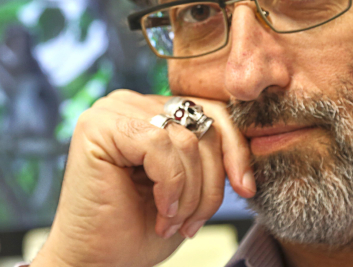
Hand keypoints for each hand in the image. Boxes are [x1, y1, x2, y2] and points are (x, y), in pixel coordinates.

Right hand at [31, 90, 254, 266]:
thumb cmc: (140, 230)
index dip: (235, 150)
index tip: (246, 190)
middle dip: (211, 181)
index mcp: (152, 111)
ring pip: (186, 139)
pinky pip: (160, 144)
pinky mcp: (99, 126)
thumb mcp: (190, 187)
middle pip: (203, 123)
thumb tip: (255, 136)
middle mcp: (130, 102)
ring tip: (172, 222)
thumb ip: (210, 154)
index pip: (211, 111)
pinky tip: (161, 211)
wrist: (97, 263)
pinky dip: (170, 185)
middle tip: (194, 223)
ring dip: (189, 192)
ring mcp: (112, 110)